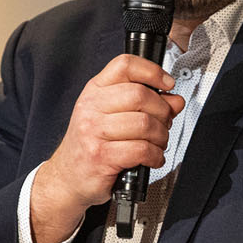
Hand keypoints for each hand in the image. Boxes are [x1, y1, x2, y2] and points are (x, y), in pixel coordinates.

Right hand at [31, 54, 181, 242]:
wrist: (67, 177)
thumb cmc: (91, 144)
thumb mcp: (111, 115)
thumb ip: (144, 104)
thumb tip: (175, 101)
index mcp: (95, 91)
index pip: (124, 65)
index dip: (152, 71)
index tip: (167, 84)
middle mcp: (91, 107)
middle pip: (140, 95)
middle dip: (162, 111)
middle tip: (164, 123)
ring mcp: (93, 131)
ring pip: (145, 123)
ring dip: (161, 136)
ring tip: (158, 143)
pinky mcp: (101, 156)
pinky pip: (141, 149)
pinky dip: (155, 155)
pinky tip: (152, 158)